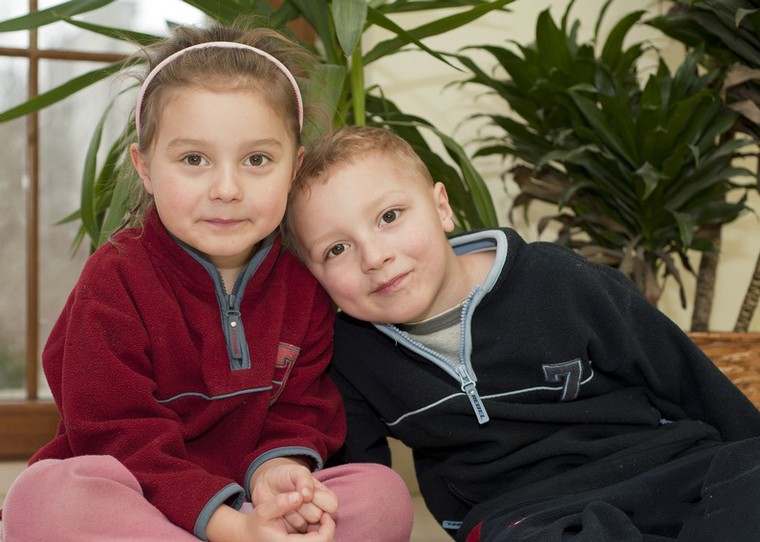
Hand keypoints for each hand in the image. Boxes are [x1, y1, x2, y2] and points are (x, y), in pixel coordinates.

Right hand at [206, 494, 334, 541]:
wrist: (247, 536)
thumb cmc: (256, 523)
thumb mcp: (263, 510)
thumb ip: (280, 502)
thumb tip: (299, 496)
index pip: (321, 541)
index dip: (328, 527)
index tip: (325, 513)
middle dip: (328, 530)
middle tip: (325, 515)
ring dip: (324, 533)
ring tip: (320, 519)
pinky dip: (318, 536)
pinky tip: (313, 526)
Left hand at [251, 459, 337, 532]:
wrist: (267, 484)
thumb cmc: (285, 476)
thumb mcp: (296, 471)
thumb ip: (304, 479)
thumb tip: (308, 495)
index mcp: (324, 497)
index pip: (332, 505)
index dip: (319, 499)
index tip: (305, 490)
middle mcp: (317, 512)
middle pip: (316, 515)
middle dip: (303, 505)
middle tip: (294, 495)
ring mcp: (305, 523)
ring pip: (303, 524)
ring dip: (291, 512)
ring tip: (286, 503)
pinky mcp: (292, 531)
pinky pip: (290, 530)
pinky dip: (283, 520)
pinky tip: (281, 512)